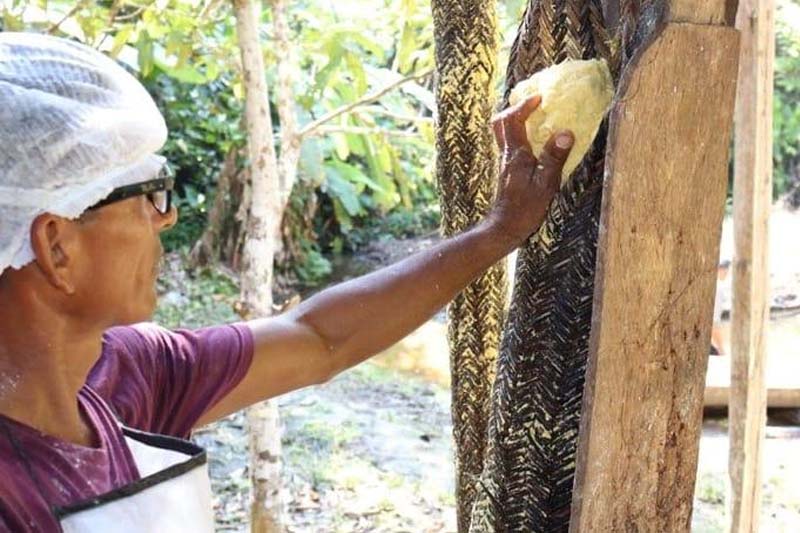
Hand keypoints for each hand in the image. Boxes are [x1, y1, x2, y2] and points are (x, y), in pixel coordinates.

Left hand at [486, 95, 573, 246]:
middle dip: (514, 109)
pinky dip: (520, 136)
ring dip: (516, 122)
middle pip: (500, 123)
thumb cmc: (525, 209)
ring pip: (503, 134)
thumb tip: (565, 132)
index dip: (524, 105)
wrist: (505, 227)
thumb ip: (554, 157)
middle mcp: (507, 155)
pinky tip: (536, 143)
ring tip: (536, 119)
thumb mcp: (545, 184)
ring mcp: (506, 163)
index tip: (540, 99)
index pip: (512, 120)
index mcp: (515, 154)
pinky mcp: (508, 172)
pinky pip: (510, 145)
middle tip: (533, 105)